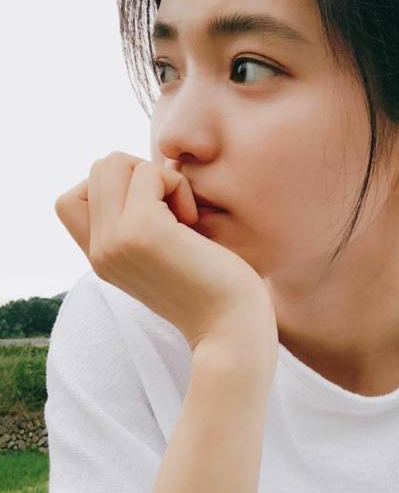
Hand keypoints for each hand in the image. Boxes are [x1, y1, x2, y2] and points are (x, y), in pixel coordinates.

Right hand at [54, 151, 277, 368]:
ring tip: (182, 216)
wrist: (232, 329)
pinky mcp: (142, 231)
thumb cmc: (215, 289)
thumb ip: (140, 226)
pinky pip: (150, 173)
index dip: (115, 188)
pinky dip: (178, 185)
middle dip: (142, 174)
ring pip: (114, 163)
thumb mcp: (165, 256)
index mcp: (102, 257)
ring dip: (157, 177)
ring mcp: (116, 241)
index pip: (71, 200)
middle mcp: (100, 250)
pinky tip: (194, 222)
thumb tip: (145, 173)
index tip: (155, 212)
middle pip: (98, 170)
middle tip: (173, 211)